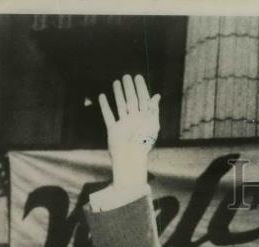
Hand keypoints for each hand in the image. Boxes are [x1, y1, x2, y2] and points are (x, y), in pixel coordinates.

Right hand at [98, 74, 159, 191]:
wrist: (131, 158)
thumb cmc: (143, 144)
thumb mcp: (152, 125)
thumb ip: (153, 110)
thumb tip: (156, 96)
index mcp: (146, 119)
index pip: (144, 100)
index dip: (141, 88)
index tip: (138, 76)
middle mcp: (135, 121)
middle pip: (132, 101)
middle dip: (130, 88)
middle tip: (127, 75)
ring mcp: (124, 125)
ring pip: (121, 105)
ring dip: (119, 94)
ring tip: (117, 82)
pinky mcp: (113, 130)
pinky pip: (108, 116)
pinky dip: (105, 106)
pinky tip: (102, 96)